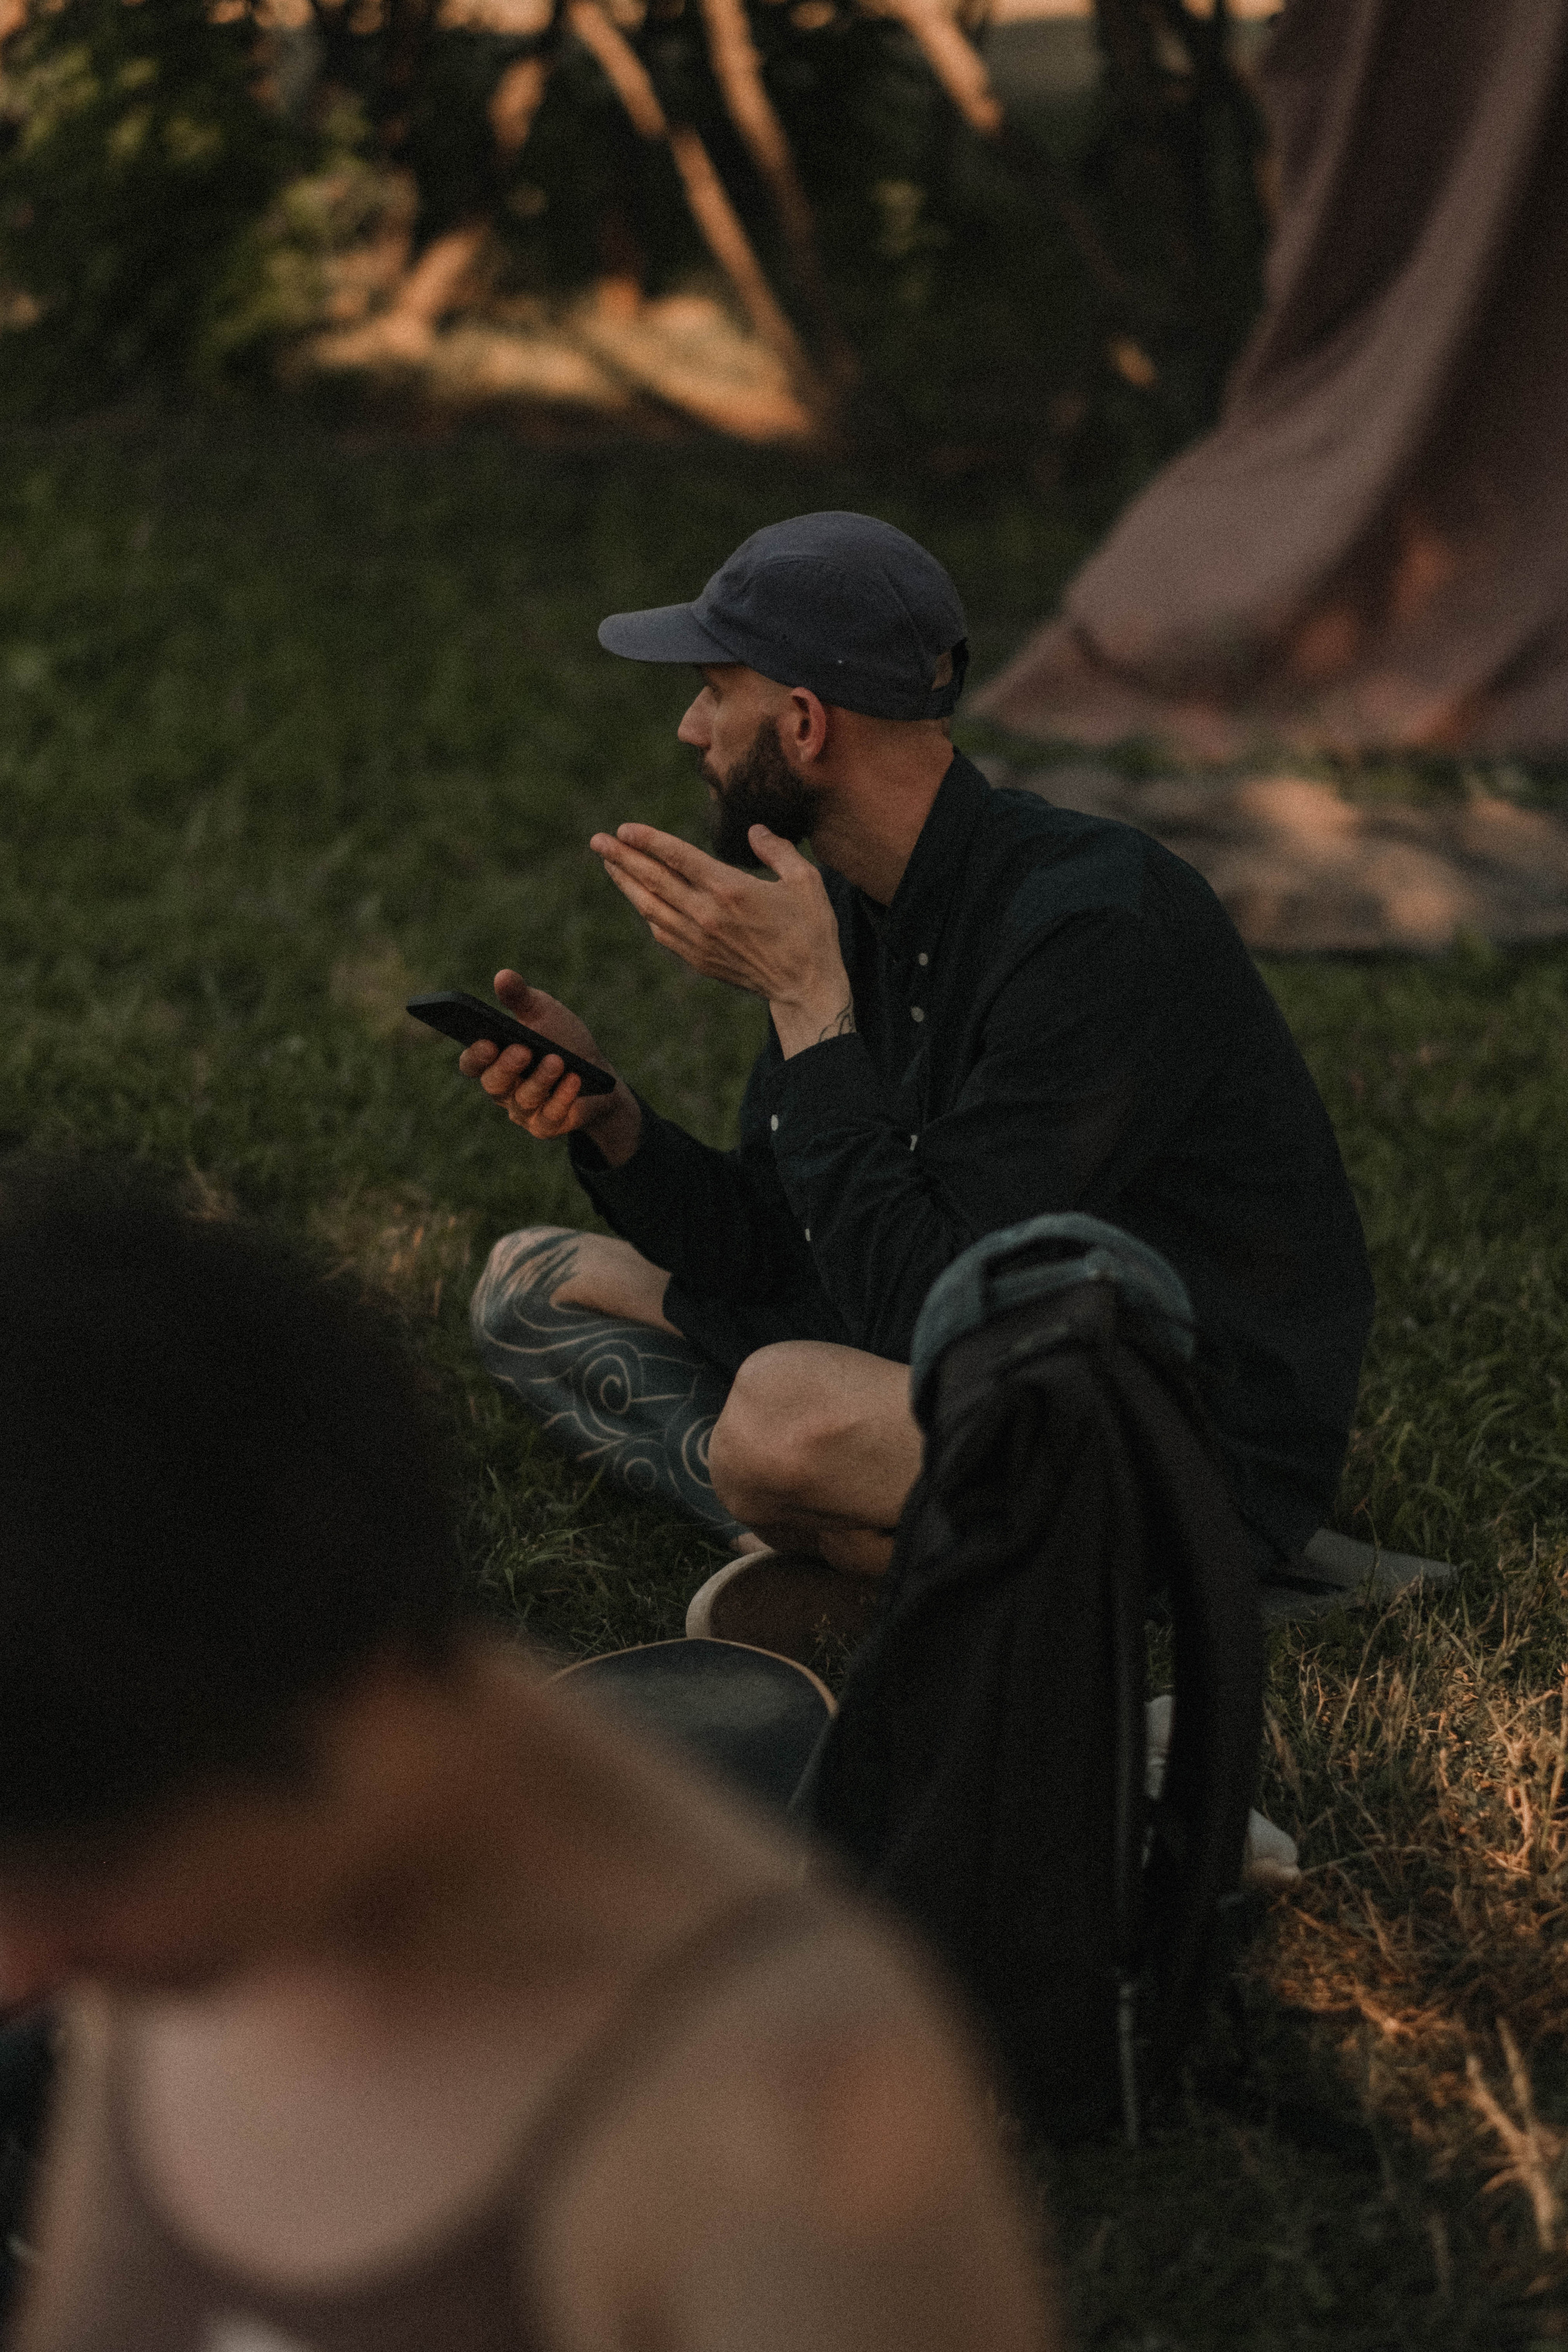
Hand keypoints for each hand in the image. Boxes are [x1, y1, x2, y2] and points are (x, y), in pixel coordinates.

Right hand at [457, 973, 641, 1164]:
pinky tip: (574, 1080)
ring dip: (541, 1079)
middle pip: (493, 1084)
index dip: (476, 1055)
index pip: (472, 1064)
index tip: (486, 1040)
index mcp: (494, 1061)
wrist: (600, 1075)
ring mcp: (523, 1111)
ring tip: (557, 1060)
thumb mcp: (544, 1013)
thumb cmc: (563, 1040)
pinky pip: (548, 1118)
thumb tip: (502, 975)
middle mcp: (503, 1089)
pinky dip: (562, 1099)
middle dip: (507, 1067)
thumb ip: (521, 998)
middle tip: (522, 1050)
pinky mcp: (545, 1126)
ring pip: (522, 1100)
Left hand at [591, 823, 853, 1057]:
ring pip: (650, 906)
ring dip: (626, 883)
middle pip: (653, 879)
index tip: (624, 829)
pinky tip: (639, 899)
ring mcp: (698, 939)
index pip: (678, 857)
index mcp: (730, 889)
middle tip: (598, 840)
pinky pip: (661, 931)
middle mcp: (706, 913)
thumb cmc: (811, 932)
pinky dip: (646, 911)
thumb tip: (754, 831)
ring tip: (609, 864)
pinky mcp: (697, 958)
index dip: (648, 841)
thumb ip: (777, 850)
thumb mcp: (806, 882)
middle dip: (622, 857)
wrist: (804, 988)